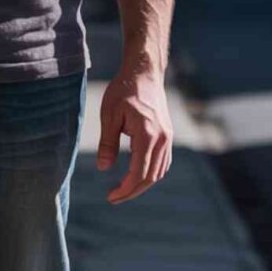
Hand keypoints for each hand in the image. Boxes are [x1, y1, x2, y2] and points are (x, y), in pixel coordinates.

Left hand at [97, 61, 172, 203]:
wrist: (145, 72)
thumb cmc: (124, 90)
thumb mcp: (109, 115)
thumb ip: (107, 143)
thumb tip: (104, 168)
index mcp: (148, 135)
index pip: (138, 173)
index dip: (125, 189)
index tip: (111, 197)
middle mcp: (162, 140)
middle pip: (150, 178)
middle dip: (132, 191)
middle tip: (115, 198)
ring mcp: (168, 139)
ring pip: (158, 173)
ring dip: (142, 184)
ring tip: (124, 189)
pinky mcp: (168, 137)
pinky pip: (163, 164)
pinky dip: (150, 174)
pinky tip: (136, 175)